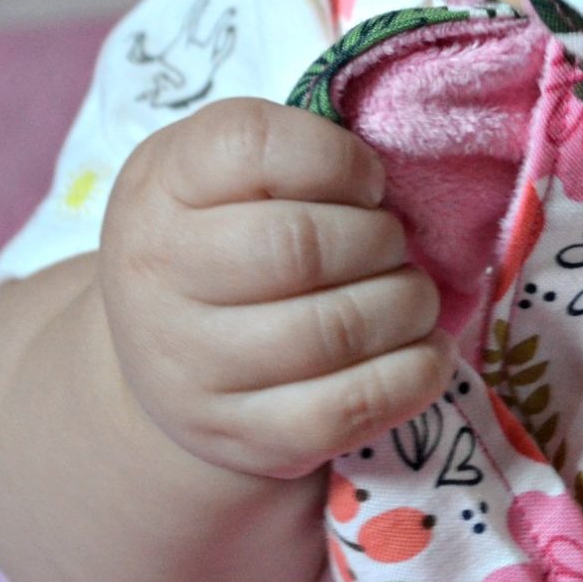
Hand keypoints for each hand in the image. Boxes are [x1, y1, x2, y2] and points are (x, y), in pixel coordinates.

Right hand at [97, 98, 451, 481]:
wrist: (166, 358)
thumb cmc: (226, 238)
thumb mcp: (231, 173)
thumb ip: (295, 152)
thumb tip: (387, 177)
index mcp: (161, 186)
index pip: (252, 146)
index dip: (338, 159)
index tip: (366, 181)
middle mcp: (158, 275)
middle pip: (303, 244)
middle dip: (381, 239)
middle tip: (391, 245)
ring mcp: (193, 368)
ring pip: (336, 329)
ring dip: (406, 303)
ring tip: (409, 295)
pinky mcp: (244, 436)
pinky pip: (350, 408)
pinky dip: (414, 372)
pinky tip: (425, 349)